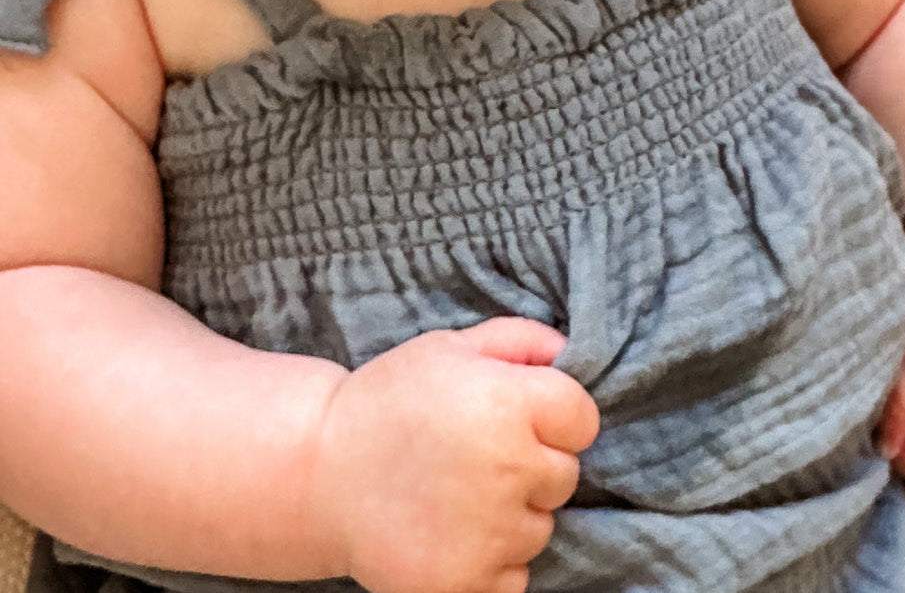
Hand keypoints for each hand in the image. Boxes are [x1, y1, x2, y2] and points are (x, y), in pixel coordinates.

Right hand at [304, 317, 599, 592]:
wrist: (316, 471)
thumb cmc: (390, 399)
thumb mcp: (453, 346)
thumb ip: (521, 340)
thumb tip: (570, 351)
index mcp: (510, 403)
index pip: (583, 419)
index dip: (555, 415)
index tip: (518, 416)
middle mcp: (509, 468)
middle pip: (565, 474)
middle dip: (533, 464)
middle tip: (478, 455)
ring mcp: (489, 532)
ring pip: (539, 527)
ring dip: (512, 514)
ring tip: (457, 493)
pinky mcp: (465, 583)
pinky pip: (515, 575)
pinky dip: (492, 561)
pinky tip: (453, 531)